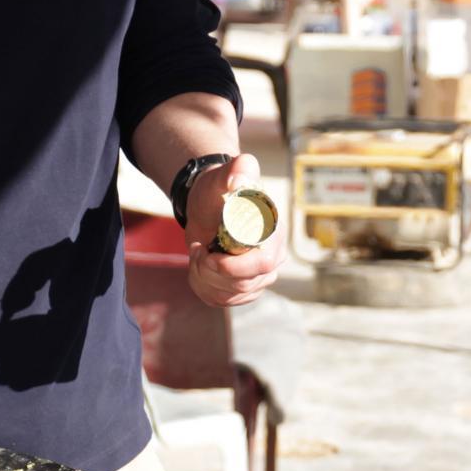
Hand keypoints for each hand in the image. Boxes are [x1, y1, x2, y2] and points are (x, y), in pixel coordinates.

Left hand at [184, 153, 283, 307]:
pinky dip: (202, 287)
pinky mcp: (242, 289)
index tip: (208, 255)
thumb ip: (238, 169)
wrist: (206, 206)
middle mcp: (271, 260)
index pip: (262, 265)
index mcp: (273, 236)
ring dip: (204, 278)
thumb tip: (239, 177)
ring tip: (198, 253)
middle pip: (244, 286)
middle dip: (212, 273)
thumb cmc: (218, 190)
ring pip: (230, 296)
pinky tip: (199, 266)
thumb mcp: (225, 176)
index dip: (233, 267)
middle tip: (197, 251)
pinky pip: (221, 301)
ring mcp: (258, 277)